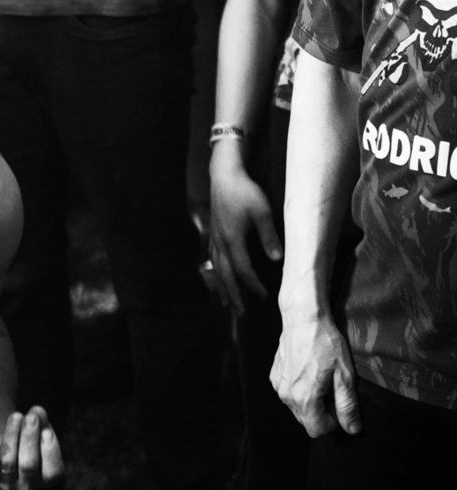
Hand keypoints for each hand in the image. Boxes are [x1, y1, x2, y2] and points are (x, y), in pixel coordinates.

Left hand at [0, 406, 62, 489]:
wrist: (9, 452)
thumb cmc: (32, 442)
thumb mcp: (40, 432)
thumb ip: (42, 422)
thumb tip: (38, 411)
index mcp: (47, 480)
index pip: (51, 472)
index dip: (49, 452)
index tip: (46, 431)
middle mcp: (27, 486)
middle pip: (28, 465)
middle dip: (29, 439)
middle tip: (30, 417)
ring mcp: (6, 482)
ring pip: (7, 462)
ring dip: (11, 436)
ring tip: (16, 415)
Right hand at [208, 149, 281, 314]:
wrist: (224, 176)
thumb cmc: (245, 191)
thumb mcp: (262, 212)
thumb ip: (269, 236)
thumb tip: (277, 259)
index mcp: (232, 240)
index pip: (242, 269)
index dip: (252, 285)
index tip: (264, 296)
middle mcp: (220, 243)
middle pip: (226, 276)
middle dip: (234, 295)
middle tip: (241, 313)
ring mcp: (214, 239)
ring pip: (217, 270)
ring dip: (223, 288)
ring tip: (227, 303)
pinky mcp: (212, 234)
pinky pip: (213, 261)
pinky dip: (217, 274)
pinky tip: (219, 278)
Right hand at [271, 310, 360, 437]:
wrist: (303, 318)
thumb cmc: (325, 343)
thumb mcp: (344, 375)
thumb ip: (347, 406)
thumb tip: (353, 430)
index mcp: (305, 399)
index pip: (317, 430)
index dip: (333, 424)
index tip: (340, 406)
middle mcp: (287, 397)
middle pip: (306, 421)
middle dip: (321, 412)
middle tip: (333, 389)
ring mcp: (278, 386)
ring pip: (297, 407)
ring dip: (310, 401)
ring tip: (321, 377)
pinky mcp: (274, 376)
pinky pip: (288, 393)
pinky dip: (299, 389)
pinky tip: (308, 370)